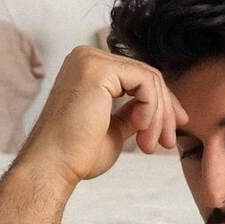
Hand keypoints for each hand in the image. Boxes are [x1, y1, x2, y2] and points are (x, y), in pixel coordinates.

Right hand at [14, 45, 189, 188]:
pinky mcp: (98, 68)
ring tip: (149, 145)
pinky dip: (151, 109)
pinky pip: (145, 82)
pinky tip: (141, 131)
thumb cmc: (77, 155)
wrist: (54, 166)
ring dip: (158, 116)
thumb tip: (154, 111)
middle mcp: (87, 57)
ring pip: (149, 79)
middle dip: (165, 112)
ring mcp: (91, 60)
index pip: (137, 79)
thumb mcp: (114, 130)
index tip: (170, 134)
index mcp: (89, 69)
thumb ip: (131, 115)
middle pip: (146, 76)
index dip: (161, 105)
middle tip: (168, 143)